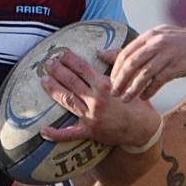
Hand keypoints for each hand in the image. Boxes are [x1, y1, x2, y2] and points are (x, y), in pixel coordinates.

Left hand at [40, 48, 161, 148]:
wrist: (143, 128)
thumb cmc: (136, 103)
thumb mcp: (128, 79)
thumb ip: (115, 62)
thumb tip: (99, 51)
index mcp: (106, 85)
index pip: (83, 69)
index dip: (70, 60)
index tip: (62, 53)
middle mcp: (97, 100)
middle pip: (72, 82)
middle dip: (58, 71)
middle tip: (48, 63)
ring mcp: (91, 117)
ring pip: (67, 100)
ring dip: (54, 89)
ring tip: (44, 80)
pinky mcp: (89, 131)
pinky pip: (69, 134)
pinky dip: (55, 133)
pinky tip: (42, 130)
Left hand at [109, 24, 185, 101]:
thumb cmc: (183, 43)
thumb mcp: (160, 38)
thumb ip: (139, 48)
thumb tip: (109, 54)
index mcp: (150, 36)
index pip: (125, 53)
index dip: (115, 69)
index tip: (111, 81)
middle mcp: (156, 43)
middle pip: (130, 64)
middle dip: (119, 80)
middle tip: (113, 93)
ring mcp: (167, 54)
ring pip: (142, 74)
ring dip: (131, 89)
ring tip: (125, 99)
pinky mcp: (177, 66)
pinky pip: (158, 81)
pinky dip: (149, 90)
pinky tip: (145, 97)